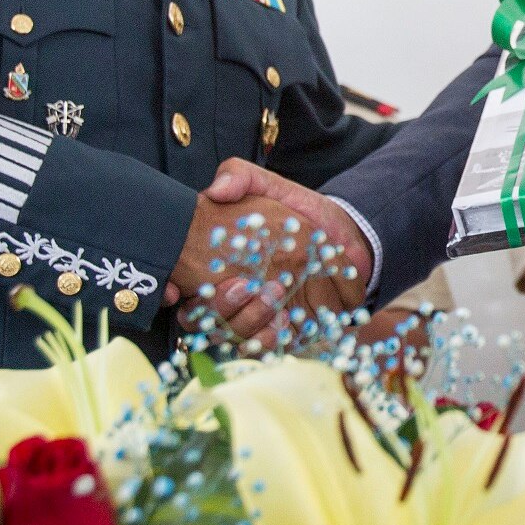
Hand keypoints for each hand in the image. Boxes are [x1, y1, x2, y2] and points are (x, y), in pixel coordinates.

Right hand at [174, 159, 372, 350]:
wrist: (346, 233)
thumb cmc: (301, 210)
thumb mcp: (268, 185)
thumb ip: (239, 177)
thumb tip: (217, 190)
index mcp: (224, 268)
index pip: (190, 293)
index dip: (180, 295)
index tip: (178, 292)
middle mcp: (238, 297)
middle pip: (212, 321)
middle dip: (223, 309)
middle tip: (245, 286)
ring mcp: (263, 316)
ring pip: (240, 337)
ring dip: (250, 324)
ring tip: (272, 300)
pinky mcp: (290, 331)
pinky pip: (273, 347)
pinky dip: (274, 341)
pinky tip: (283, 325)